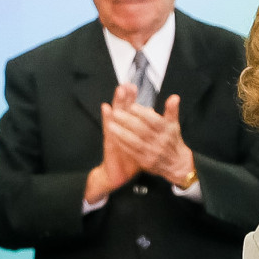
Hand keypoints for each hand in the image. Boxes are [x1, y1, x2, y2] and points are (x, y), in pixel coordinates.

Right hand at [86, 84, 149, 202]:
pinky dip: (106, 117)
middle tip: (126, 83)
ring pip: (115, 115)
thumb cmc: (130, 160)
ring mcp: (113, 135)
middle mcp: (119, 129)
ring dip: (117, 102)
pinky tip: (106, 108)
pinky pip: (108, 129)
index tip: (133, 86)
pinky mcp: (109, 142)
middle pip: (121, 109)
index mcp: (128, 130)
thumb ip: (147, 132)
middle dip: (124, 97)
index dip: (131, 99)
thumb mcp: (142, 146)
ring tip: (119, 89)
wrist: (117, 175)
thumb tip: (153, 116)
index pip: (129, 111)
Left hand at [123, 89, 195, 185]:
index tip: (131, 105)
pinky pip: (132, 152)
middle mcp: (160, 142)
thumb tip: (174, 97)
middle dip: (128, 121)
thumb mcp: (174, 125)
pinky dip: (123, 144)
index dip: (143, 113)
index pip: (155, 121)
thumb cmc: (172, 140)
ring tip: (110, 124)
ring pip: (136, 142)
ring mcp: (153, 153)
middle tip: (116, 112)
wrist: (177, 164)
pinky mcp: (146, 162)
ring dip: (122, 133)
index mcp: (167, 131)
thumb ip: (172, 110)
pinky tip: (114, 137)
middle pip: (143, 131)